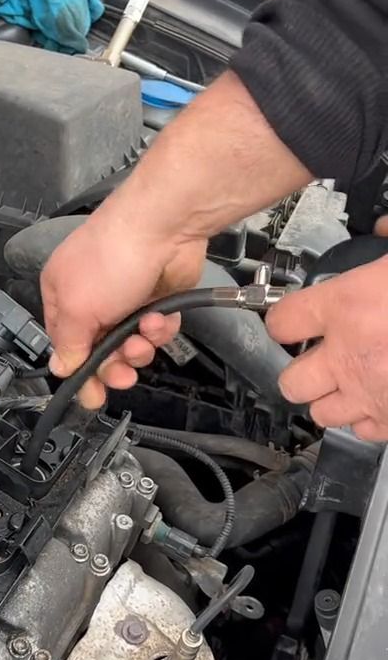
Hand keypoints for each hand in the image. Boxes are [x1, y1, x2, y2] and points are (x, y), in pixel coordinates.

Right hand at [41, 199, 206, 407]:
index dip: (81, 373)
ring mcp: (125, 297)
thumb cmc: (112, 256)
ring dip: (139, 347)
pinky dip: (159, 328)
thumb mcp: (77, 308)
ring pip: (131, 344)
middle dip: (114, 365)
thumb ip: (68, 344)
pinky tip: (159, 317)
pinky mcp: (155, 297)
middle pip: (100, 351)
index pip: (65, 347)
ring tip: (144, 335)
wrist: (164, 227)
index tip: (92, 395)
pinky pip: (155, 330)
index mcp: (61, 296)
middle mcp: (91, 298)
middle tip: (125, 374)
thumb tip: (60, 368)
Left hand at [266, 256, 387, 440]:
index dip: (284, 322)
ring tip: (350, 381)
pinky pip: (364, 431)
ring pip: (321, 413)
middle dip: (302, 371)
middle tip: (321, 358)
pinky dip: (368, 418)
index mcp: (348, 305)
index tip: (292, 322)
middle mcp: (349, 355)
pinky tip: (380, 398)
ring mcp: (371, 393)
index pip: (282, 322)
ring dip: (332, 399)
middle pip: (291, 381)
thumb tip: (383, 228)